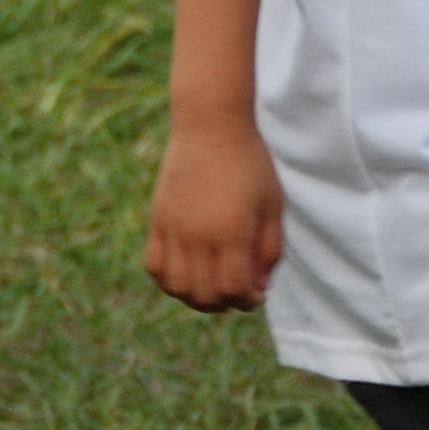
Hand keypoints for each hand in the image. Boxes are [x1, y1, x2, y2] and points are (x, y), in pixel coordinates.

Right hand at [142, 114, 281, 311]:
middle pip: (204, 296)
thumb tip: (257, 288)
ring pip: (177, 287)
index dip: (249, 301)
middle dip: (225, 303)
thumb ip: (270, 250)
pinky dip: (169, 281)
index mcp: (232, 231)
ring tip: (211, 285)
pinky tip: (187, 272)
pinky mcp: (158, 220)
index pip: (234, 290)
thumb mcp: (273, 205)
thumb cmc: (250, 164)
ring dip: (195, 298)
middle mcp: (199, 235)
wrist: (210, 126)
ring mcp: (174, 229)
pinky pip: (155, 267)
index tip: (257, 293)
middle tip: (237, 290)